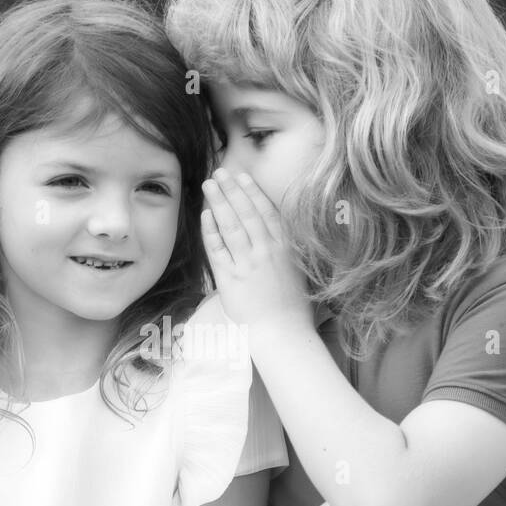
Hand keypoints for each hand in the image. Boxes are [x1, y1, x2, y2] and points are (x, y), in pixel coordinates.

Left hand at [200, 168, 311, 333]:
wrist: (283, 333)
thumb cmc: (294, 308)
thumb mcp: (299, 271)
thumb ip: (288, 249)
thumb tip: (277, 233)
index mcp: (285, 247)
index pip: (267, 211)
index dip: (253, 192)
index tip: (243, 176)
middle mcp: (266, 251)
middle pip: (247, 212)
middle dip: (232, 189)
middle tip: (220, 172)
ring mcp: (247, 263)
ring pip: (231, 225)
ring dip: (219, 201)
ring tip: (209, 184)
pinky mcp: (230, 278)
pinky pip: (217, 248)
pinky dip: (211, 230)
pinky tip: (205, 215)